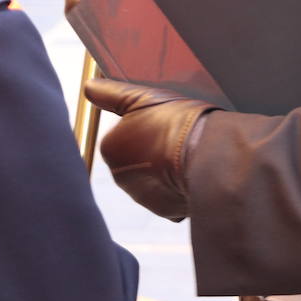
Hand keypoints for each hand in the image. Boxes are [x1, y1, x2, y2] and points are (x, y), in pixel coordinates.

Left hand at [84, 78, 213, 221]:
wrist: (211, 156)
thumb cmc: (176, 122)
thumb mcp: (141, 97)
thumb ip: (111, 93)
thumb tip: (89, 87)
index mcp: (111, 150)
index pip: (123, 135)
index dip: (145, 124)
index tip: (162, 120)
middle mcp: (122, 179)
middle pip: (138, 159)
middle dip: (153, 150)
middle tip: (176, 134)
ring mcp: (146, 199)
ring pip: (155, 179)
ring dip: (166, 170)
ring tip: (187, 152)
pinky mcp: (169, 213)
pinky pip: (173, 197)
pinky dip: (180, 188)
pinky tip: (193, 173)